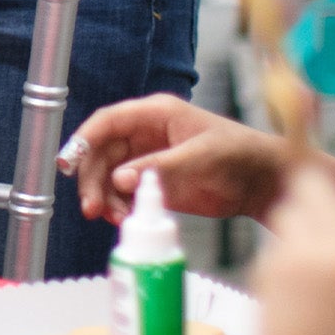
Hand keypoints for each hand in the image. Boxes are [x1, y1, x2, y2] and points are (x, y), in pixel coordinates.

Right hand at [68, 94, 285, 223]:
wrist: (265, 183)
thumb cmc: (240, 155)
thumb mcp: (199, 157)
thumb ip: (158, 167)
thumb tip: (120, 178)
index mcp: (155, 115)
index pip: (108, 122)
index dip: (84, 140)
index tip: (69, 162)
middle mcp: (145, 136)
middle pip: (102, 153)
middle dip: (92, 178)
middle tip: (91, 206)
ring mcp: (149, 160)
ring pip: (110, 176)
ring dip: (105, 196)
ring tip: (114, 217)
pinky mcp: (155, 184)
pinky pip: (125, 194)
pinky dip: (120, 207)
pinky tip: (125, 219)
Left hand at [254, 163, 334, 334]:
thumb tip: (332, 211)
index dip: (332, 205)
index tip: (325, 213)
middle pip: (311, 189)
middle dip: (306, 201)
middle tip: (307, 228)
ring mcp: (300, 251)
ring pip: (286, 211)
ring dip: (290, 225)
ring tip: (300, 264)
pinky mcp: (269, 264)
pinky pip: (272, 243)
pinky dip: (277, 255)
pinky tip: (286, 287)